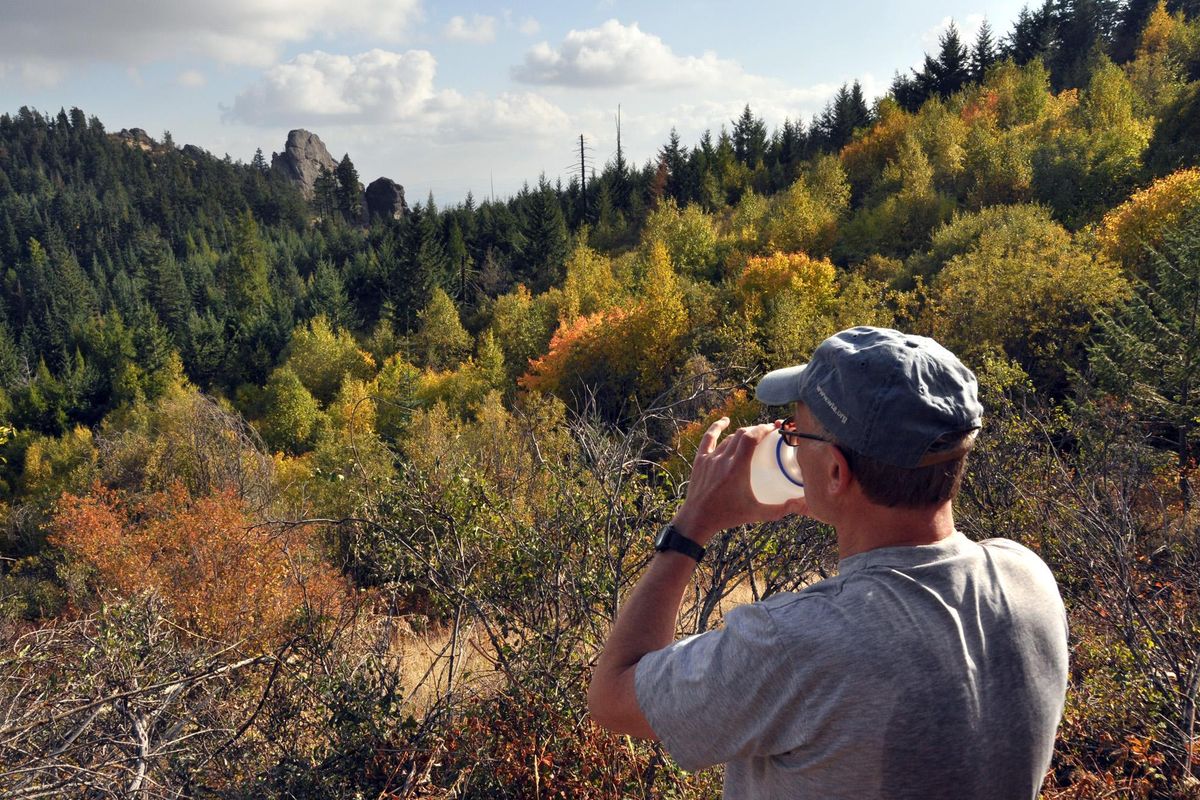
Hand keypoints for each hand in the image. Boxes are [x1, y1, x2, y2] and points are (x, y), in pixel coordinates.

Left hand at [671, 418, 807, 545]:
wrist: (698, 519)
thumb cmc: (728, 516)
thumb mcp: (757, 513)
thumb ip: (781, 509)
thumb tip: (803, 504)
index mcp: (737, 468)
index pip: (751, 437)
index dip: (763, 429)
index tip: (774, 428)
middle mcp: (723, 459)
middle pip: (742, 435)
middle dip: (756, 430)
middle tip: (768, 433)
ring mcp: (710, 458)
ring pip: (729, 438)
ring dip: (742, 434)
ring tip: (753, 435)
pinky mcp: (700, 460)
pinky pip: (708, 438)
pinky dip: (717, 428)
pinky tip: (724, 421)